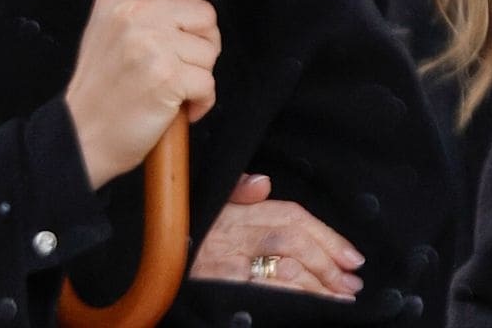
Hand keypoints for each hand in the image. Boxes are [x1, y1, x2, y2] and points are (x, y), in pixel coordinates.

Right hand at [64, 0, 219, 187]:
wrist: (83, 136)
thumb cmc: (102, 82)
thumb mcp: (107, 19)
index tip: (177, 22)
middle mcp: (133, 14)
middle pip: (205, 11)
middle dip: (199, 42)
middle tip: (173, 62)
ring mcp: (150, 45)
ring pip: (211, 47)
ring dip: (198, 74)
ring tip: (169, 85)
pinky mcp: (166, 78)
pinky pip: (210, 81)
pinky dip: (200, 101)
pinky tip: (174, 106)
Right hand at [189, 173, 366, 299]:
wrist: (139, 264)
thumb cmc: (180, 235)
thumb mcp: (204, 206)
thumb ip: (235, 193)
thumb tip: (261, 182)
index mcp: (234, 211)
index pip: (289, 215)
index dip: (325, 234)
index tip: (351, 254)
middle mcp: (232, 233)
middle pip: (293, 240)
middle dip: (328, 260)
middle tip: (353, 280)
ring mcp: (227, 263)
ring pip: (284, 268)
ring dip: (319, 284)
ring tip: (343, 298)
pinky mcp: (222, 288)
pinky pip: (266, 291)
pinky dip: (294, 299)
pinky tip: (313, 308)